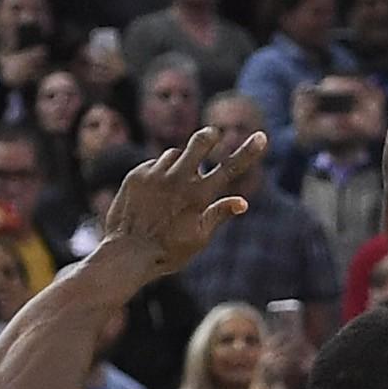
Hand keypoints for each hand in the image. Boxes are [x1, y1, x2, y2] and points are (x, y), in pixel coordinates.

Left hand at [91, 126, 262, 284]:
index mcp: (199, 196)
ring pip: (174, 154)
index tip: (261, 136)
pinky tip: (155, 192)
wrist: (126, 254)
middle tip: (212, 134)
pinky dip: (159, 172)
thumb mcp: (198, 238)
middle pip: (200, 143)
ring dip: (180, 162)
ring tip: (175, 184)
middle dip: (209, 136)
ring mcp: (155, 175)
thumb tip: (242, 202)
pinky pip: (153, 164)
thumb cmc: (167, 252)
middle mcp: (178, 180)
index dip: (248, 151)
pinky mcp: (136, 175)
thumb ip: (218, 214)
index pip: (230, 168)